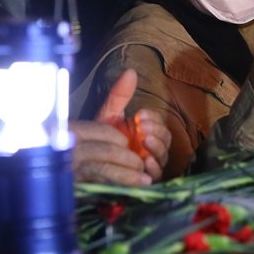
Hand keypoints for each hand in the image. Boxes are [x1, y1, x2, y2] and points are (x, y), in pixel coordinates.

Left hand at [72, 69, 170, 184]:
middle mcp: (151, 149)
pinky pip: (157, 176)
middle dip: (157, 132)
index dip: (154, 118)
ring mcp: (150, 166)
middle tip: (143, 127)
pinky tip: (144, 162)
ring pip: (164, 157)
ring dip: (157, 148)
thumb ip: (120, 95)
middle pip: (166, 139)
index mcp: (145, 132)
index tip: (141, 115)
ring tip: (145, 141)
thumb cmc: (100, 140)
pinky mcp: (146, 182)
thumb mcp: (109, 116)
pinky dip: (153, 168)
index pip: (159, 123)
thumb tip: (131, 71)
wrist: (88, 164)